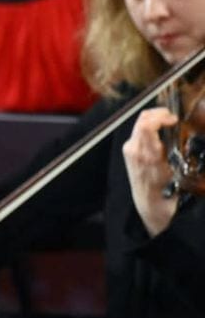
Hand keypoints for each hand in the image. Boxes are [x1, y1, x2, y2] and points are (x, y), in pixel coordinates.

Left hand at [122, 107, 179, 236]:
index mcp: (148, 156)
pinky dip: (150, 126)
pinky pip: (138, 130)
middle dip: (160, 113)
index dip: (161, 116)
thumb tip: (189, 134)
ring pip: (140, 122)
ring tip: (170, 123)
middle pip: (142, 118)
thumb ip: (182, 152)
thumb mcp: (181, 173)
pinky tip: (162, 131)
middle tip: (174, 118)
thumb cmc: (167, 192)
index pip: (146, 126)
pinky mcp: (129, 150)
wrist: (150, 204)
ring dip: (155, 118)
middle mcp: (136, 150)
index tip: (174, 119)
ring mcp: (130, 150)